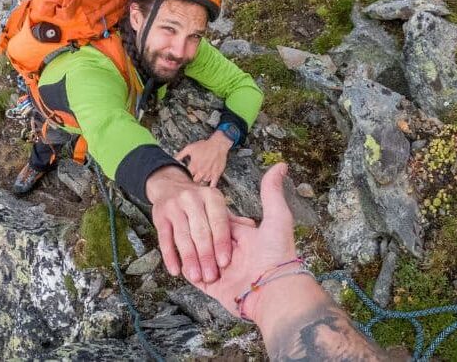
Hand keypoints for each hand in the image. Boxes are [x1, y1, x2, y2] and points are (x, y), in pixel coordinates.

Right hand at [146, 166, 233, 282]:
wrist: (169, 187)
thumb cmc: (201, 204)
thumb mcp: (220, 206)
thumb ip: (235, 220)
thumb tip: (252, 227)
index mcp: (212, 197)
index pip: (219, 221)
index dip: (221, 242)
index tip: (225, 262)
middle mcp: (192, 198)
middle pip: (200, 231)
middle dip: (205, 255)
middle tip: (211, 275)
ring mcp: (173, 207)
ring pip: (182, 237)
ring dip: (189, 259)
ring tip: (196, 276)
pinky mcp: (158, 217)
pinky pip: (164, 239)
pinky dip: (170, 256)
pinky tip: (176, 270)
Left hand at [174, 130, 232, 186]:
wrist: (218, 144)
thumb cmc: (205, 145)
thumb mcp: (189, 148)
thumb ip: (180, 155)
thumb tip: (173, 159)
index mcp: (193, 166)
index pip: (186, 177)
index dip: (185, 177)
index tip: (185, 176)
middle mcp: (201, 172)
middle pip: (194, 182)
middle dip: (193, 180)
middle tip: (193, 178)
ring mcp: (209, 174)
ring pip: (203, 183)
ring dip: (201, 181)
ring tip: (200, 179)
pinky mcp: (216, 174)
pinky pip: (213, 185)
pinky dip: (210, 187)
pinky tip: (208, 187)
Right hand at [185, 163, 296, 316]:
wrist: (273, 292)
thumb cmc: (277, 254)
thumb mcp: (277, 218)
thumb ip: (272, 192)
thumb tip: (282, 164)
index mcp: (241, 235)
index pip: (218, 219)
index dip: (209, 215)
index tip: (198, 205)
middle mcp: (228, 250)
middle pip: (202, 235)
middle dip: (196, 235)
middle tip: (187, 224)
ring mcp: (217, 268)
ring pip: (193, 253)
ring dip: (188, 251)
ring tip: (180, 238)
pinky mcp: (209, 284)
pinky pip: (188, 273)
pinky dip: (180, 266)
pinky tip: (174, 259)